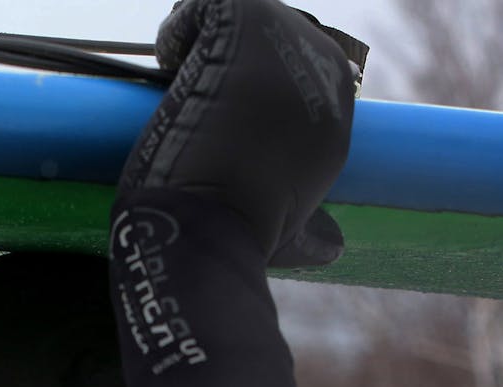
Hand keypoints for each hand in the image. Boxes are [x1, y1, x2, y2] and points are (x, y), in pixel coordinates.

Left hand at [118, 0, 356, 265]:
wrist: (211, 227)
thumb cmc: (239, 239)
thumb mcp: (291, 235)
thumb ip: (313, 231)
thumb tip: (332, 246)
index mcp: (336, 122)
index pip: (301, 77)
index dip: (255, 85)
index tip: (216, 110)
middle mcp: (325, 78)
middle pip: (280, 39)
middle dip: (231, 54)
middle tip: (189, 84)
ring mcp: (290, 49)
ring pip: (248, 15)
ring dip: (205, 37)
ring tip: (175, 71)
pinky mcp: (249, 31)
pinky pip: (212, 4)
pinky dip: (182, 27)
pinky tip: (166, 63)